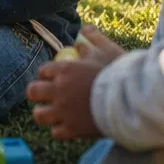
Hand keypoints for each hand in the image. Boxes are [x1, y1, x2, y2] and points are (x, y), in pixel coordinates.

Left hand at [26, 26, 126, 140]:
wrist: (130, 100)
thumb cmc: (119, 73)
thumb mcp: (107, 50)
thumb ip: (93, 39)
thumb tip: (84, 30)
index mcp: (64, 70)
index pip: (42, 71)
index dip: (46, 75)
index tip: (52, 77)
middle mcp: (59, 91)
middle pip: (32, 92)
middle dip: (36, 93)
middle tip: (45, 95)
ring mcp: (63, 111)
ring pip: (39, 114)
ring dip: (44, 113)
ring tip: (51, 113)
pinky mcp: (71, 130)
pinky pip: (55, 132)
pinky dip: (60, 130)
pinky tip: (67, 125)